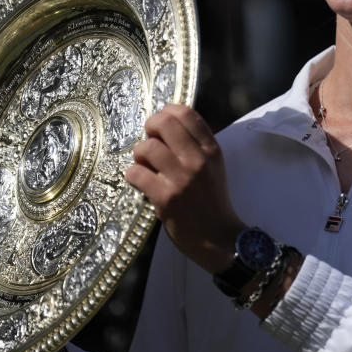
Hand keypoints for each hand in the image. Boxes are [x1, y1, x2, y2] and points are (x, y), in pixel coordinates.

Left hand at [126, 104, 246, 273]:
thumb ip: (196, 146)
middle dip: (150, 128)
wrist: (218, 238)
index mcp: (211, 150)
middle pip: (164, 123)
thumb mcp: (213, 167)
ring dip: (139, 155)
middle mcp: (198, 160)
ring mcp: (182, 178)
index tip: (161, 126)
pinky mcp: (166, 198)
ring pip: (147, 147)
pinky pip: (136, 173)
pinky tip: (141, 182)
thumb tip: (167, 124)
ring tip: (144, 166)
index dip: (167, 113)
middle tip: (150, 141)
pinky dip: (133, 175)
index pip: (186, 113)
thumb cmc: (212, 202)